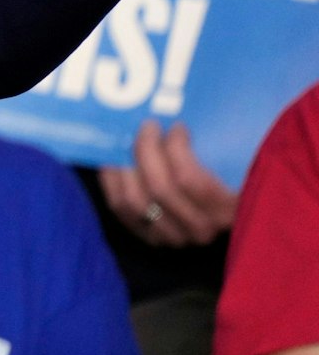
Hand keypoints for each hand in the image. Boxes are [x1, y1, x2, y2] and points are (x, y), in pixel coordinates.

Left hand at [99, 119, 237, 246]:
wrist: (230, 206)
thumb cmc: (236, 170)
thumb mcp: (242, 158)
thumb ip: (227, 142)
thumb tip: (188, 119)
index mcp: (231, 208)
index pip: (190, 180)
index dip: (176, 149)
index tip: (177, 126)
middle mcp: (202, 228)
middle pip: (159, 188)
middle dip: (147, 150)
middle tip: (148, 125)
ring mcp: (174, 236)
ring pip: (135, 200)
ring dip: (126, 165)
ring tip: (129, 140)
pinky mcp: (150, 236)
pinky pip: (120, 207)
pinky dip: (112, 180)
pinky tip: (115, 159)